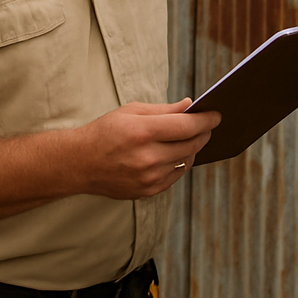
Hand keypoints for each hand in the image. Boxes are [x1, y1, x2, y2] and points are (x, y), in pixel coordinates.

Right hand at [78, 98, 220, 199]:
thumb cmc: (106, 131)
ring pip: (186, 161)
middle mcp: (147, 157)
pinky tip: (178, 153)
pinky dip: (181, 163)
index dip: (206, 120)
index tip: (217, 114)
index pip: (186, 126)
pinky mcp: (147, 192)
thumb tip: (191, 105)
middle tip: (208, 124)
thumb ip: (164, 109)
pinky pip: (175, 176)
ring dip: (193, 148)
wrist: (80, 163)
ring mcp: (147, 178)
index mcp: (143, 132)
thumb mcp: (132, 111)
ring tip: (193, 137)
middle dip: (204, 133)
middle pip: (191, 145)